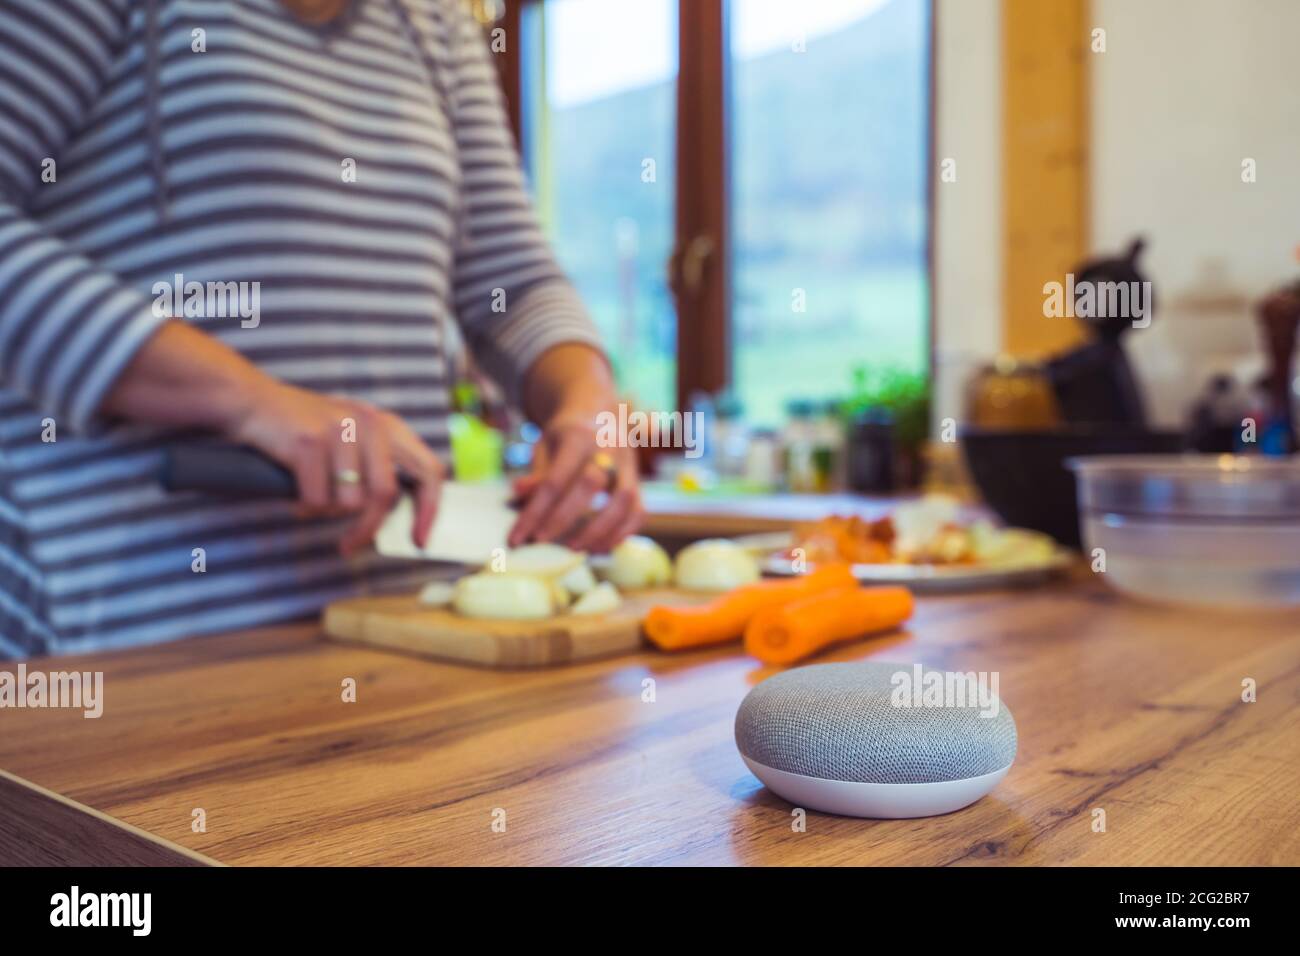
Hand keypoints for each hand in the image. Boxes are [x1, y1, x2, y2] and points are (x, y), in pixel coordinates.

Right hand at [228, 380, 444, 555]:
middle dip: (368, 528)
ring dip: (327, 509)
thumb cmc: (302, 431)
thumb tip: (396, 516)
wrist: (251, 401)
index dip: (430, 510)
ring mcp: (341, 431)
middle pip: (385, 495)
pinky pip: (318, 499)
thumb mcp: (351, 438)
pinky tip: (294, 493)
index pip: (429, 471)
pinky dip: (304, 505)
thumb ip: (376, 467)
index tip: (419, 540)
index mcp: (387, 426)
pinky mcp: (311, 442)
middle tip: (349, 545)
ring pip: (349, 502)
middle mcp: (370, 424)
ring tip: (310, 494)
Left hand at [508, 412, 642, 552]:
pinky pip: (639, 512)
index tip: (517, 536)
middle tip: (541, 540)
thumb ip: (537, 473)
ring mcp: (629, 464)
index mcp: (578, 436)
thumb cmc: (565, 436)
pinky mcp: (639, 482)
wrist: (599, 413)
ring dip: (600, 530)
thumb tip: (519, 493)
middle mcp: (608, 447)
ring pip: (624, 499)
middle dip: (564, 517)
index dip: (535, 511)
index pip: (555, 479)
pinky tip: (600, 548)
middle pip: (591, 484)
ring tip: (574, 548)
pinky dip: (622, 534)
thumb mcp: (545, 446)